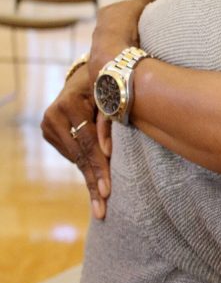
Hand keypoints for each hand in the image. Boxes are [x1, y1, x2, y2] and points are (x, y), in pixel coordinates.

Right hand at [41, 63, 111, 219]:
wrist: (87, 76)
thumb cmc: (106, 85)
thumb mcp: (111, 99)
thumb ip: (108, 123)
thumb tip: (107, 153)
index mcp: (69, 103)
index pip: (87, 142)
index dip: (99, 167)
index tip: (108, 190)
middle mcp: (53, 115)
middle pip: (79, 155)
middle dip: (94, 181)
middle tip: (102, 207)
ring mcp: (48, 124)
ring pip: (75, 158)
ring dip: (90, 178)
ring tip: (100, 203)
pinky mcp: (49, 132)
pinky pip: (71, 155)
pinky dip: (85, 168)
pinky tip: (94, 185)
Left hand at [88, 0, 168, 79]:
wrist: (112, 59)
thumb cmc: (122, 29)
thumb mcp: (138, 6)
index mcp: (106, 13)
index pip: (125, 8)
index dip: (139, 10)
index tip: (152, 15)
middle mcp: (100, 29)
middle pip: (121, 25)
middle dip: (134, 28)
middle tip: (151, 32)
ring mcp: (101, 47)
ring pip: (120, 42)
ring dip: (131, 44)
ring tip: (147, 48)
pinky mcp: (105, 63)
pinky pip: (120, 56)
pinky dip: (128, 57)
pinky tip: (138, 60)